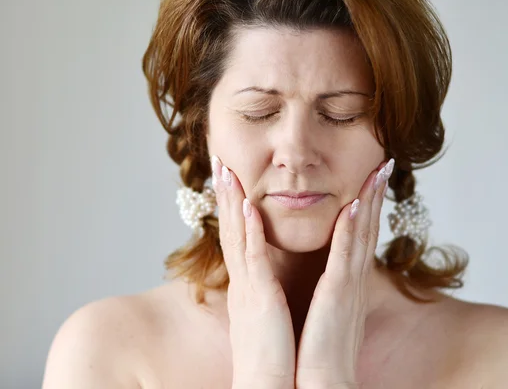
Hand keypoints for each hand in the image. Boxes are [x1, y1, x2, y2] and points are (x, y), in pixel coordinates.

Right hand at [211, 155, 295, 388]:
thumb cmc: (273, 359)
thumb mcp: (268, 319)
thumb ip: (266, 296)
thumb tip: (268, 284)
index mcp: (250, 287)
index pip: (239, 238)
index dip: (233, 208)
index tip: (231, 180)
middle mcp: (244, 283)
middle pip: (232, 229)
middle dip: (226, 195)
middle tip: (220, 162)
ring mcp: (249, 289)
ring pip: (238, 235)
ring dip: (233, 201)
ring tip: (227, 169)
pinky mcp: (259, 299)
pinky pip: (253, 258)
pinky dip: (251, 231)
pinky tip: (249, 206)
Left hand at [295, 158, 394, 387]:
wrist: (321, 386)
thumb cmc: (320, 353)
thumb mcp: (329, 314)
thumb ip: (333, 292)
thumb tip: (332, 278)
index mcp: (348, 284)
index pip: (360, 237)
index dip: (369, 206)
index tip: (372, 179)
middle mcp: (354, 280)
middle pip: (368, 228)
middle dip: (376, 194)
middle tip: (384, 162)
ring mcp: (349, 286)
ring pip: (362, 234)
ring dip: (369, 200)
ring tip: (377, 170)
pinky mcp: (338, 295)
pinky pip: (344, 255)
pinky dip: (350, 228)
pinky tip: (354, 204)